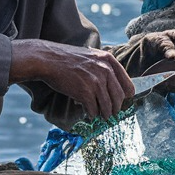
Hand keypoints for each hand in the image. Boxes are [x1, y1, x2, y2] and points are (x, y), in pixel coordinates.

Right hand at [10, 39, 135, 118]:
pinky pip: (94, 110)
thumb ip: (103, 68)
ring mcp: (96, 81)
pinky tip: (88, 115)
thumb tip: (112, 87)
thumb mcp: (91, 57)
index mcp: (109, 60)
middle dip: (115, 109)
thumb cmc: (67, 60)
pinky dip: (92, 115)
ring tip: (101, 117)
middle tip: (111, 114)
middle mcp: (105, 70)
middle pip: (119, 98)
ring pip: (108, 107)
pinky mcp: (85, 92)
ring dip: (105, 115)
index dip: (126, 97)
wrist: (47, 59)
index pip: (127, 85)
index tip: (122, 103)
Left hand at [140, 29, 174, 94]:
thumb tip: (173, 56)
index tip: (156, 69)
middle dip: (171, 75)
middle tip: (153, 77)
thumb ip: (163, 45)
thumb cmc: (152, 45)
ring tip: (156, 79)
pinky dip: (173, 88)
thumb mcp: (154, 40)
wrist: (148, 57)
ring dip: (171, 83)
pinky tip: (164, 83)